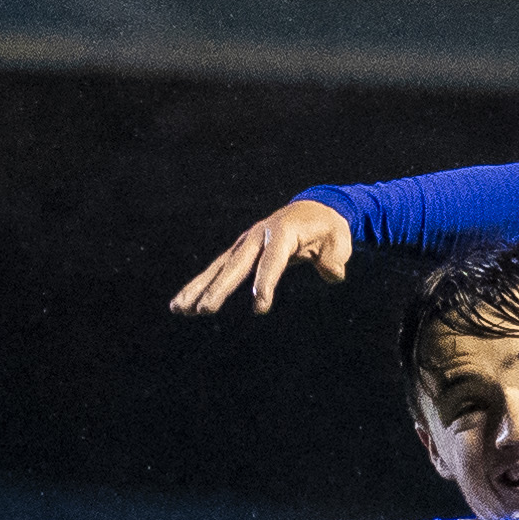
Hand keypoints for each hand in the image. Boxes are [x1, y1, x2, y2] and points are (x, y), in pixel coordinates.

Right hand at [171, 199, 352, 315]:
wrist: (314, 209)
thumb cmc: (329, 229)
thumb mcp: (340, 240)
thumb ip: (335, 258)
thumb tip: (332, 273)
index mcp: (282, 233)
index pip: (272, 261)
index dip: (266, 283)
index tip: (260, 307)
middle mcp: (257, 236)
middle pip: (236, 265)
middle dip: (219, 289)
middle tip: (204, 310)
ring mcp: (244, 244)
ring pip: (219, 269)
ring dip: (198, 289)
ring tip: (178, 309)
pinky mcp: (238, 252)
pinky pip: (218, 271)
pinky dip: (200, 287)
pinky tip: (183, 305)